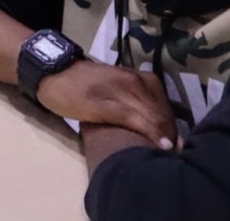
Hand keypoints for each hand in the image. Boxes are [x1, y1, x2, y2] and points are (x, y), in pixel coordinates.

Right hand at [37, 60, 178, 148]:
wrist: (53, 74)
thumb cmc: (82, 83)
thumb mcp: (114, 86)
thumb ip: (134, 99)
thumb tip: (155, 124)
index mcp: (137, 77)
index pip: (164, 105)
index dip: (172, 126)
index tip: (176, 144)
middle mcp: (133, 81)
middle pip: (162, 112)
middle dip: (171, 134)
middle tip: (176, 154)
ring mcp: (119, 91)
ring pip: (153, 116)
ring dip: (166, 135)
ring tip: (171, 155)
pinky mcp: (104, 103)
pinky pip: (135, 119)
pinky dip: (151, 132)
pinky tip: (162, 145)